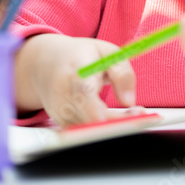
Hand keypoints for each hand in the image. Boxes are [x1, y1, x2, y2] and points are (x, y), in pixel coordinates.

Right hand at [14, 33, 139, 126]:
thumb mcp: (107, 52)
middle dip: (115, 121)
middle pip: (86, 115)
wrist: (44, 63)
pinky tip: (113, 118)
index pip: (82, 91)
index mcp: (76, 68)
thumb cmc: (79, 55)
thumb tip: (129, 101)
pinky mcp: (60, 121)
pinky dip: (101, 129)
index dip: (93, 108)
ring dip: (112, 126)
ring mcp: (59, 109)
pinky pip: (84, 131)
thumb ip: (122, 72)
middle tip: (139, 115)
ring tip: (131, 114)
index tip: (105, 117)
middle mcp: (63, 91)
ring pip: (88, 127)